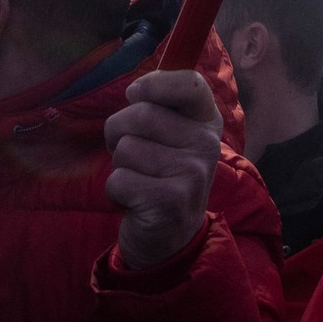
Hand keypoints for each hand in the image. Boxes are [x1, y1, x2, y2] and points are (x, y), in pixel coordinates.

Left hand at [104, 67, 220, 272]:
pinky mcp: (170, 202)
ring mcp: (191, 174)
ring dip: (119, 165)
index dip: (154, 84)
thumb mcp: (171, 136)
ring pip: (126, 148)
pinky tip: (135, 201)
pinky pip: (118, 179)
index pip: (190, 83)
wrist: (170, 238)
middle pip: (140, 114)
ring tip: (138, 180)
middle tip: (132, 154)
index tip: (135, 94)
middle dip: (119, 132)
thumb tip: (135, 88)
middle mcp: (206, 144)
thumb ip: (159, 106)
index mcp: (207, 121)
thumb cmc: (160, 175)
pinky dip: (116, 191)